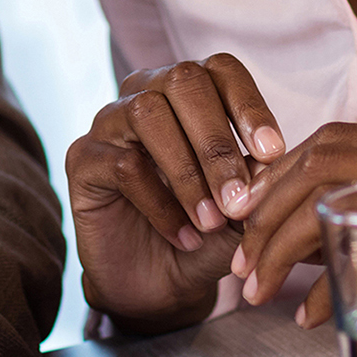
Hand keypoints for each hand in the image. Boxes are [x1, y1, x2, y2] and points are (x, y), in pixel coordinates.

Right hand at [64, 55, 286, 332]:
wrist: (161, 285)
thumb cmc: (207, 233)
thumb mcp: (244, 207)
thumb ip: (257, 177)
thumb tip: (272, 158)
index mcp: (191, 93)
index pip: (221, 70)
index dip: (248, 105)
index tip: (274, 153)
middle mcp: (147, 93)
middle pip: (182, 81)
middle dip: (217, 143)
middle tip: (240, 199)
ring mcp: (109, 122)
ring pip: (148, 115)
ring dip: (187, 173)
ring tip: (213, 221)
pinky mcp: (83, 159)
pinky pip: (122, 163)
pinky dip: (160, 204)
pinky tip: (185, 236)